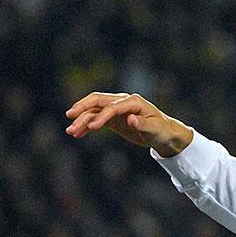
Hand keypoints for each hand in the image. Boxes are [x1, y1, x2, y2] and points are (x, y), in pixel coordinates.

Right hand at [64, 92, 193, 156]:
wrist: (165, 135)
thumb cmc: (162, 131)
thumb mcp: (155, 130)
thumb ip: (143, 124)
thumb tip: (131, 119)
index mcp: (133, 102)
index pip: (112, 106)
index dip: (102, 116)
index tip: (92, 127)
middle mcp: (122, 102)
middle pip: (98, 101)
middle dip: (83, 108)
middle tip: (70, 117)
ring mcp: (116, 109)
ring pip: (94, 111)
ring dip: (81, 120)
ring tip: (70, 132)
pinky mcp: (113, 119)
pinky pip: (96, 120)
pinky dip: (86, 126)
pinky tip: (77, 134)